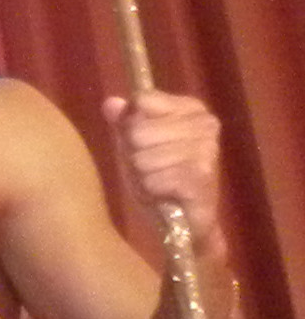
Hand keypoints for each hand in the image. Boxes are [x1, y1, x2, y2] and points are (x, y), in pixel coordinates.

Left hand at [105, 92, 224, 246]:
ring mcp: (207, 149)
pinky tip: (165, 193)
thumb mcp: (135, 146)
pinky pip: (153, 180)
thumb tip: (110, 102)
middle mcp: (206, 123)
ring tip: (159, 182)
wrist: (184, 218)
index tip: (145, 142)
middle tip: (151, 168)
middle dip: (136, 156)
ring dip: (144, 176)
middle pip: (138, 131)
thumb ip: (123, 122)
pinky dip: (152, 190)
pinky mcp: (201, 176)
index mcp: (192, 108)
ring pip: (143, 158)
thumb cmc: (159, 176)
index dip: (132, 126)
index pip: (143, 100)